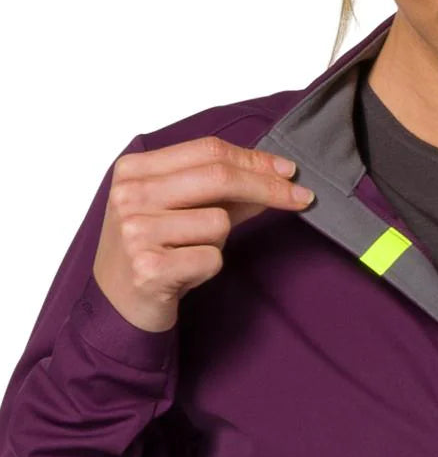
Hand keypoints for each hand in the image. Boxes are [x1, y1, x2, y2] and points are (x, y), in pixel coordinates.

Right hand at [92, 135, 314, 333]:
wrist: (117, 306)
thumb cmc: (153, 253)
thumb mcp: (180, 212)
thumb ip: (222, 194)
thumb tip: (277, 178)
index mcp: (134, 170)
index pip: (208, 150)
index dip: (255, 160)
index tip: (289, 171)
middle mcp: (130, 195)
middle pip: (218, 176)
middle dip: (268, 187)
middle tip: (301, 198)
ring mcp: (136, 231)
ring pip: (218, 222)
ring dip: (218, 242)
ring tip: (190, 254)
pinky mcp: (150, 268)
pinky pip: (211, 258)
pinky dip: (208, 268)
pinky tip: (185, 274)